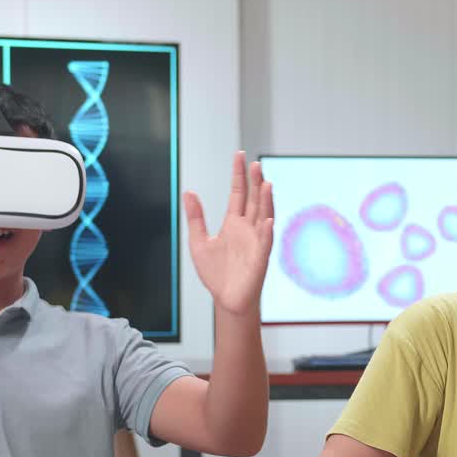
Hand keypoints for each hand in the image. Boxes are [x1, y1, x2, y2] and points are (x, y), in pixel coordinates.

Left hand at [185, 152, 273, 316]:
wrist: (226, 299)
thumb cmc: (215, 273)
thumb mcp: (198, 242)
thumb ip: (196, 218)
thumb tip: (189, 192)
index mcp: (233, 223)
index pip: (238, 193)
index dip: (239, 175)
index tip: (240, 156)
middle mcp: (247, 229)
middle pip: (253, 200)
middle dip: (255, 182)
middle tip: (256, 164)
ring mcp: (256, 242)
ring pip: (263, 216)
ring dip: (265, 201)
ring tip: (266, 184)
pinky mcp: (260, 259)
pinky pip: (265, 243)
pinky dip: (267, 231)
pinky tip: (267, 220)